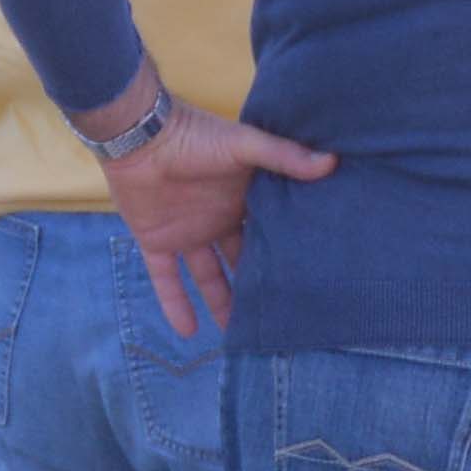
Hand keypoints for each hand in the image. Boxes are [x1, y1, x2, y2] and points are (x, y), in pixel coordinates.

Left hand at [105, 101, 335, 337]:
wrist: (138, 135)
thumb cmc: (194, 135)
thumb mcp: (244, 145)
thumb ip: (283, 156)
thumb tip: (332, 162)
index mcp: (241, 200)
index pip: (266, 233)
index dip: (283, 254)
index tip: (306, 281)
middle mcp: (217, 220)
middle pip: (240, 260)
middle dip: (254, 285)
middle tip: (279, 317)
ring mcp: (187, 233)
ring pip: (207, 276)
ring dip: (220, 302)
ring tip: (236, 335)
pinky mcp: (156, 241)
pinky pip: (167, 279)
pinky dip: (174, 304)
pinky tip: (188, 333)